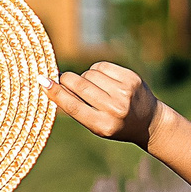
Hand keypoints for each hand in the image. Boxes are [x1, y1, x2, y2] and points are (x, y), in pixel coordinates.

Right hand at [45, 62, 162, 148]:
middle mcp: (114, 109)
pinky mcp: (130, 78)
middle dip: (67, 80)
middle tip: (63, 80)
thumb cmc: (115, 124)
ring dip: (85, 77)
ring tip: (94, 88)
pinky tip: (103, 80)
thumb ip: (76, 108)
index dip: (56, 92)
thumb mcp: (95, 125)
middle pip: (79, 85)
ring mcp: (124, 92)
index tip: (42, 81)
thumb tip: (54, 85)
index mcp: (102, 125)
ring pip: (89, 73)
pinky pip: (102, 66)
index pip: (73, 106)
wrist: (148, 122)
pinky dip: (97, 71)